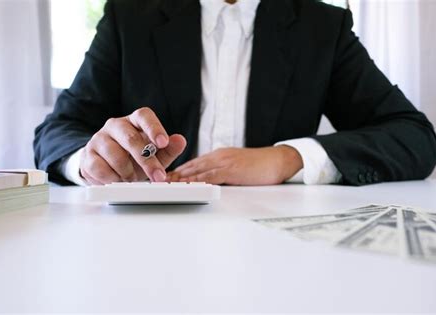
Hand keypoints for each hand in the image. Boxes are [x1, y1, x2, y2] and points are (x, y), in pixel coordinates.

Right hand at [80, 107, 186, 184]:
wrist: (104, 166)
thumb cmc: (133, 158)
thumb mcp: (155, 155)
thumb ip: (169, 149)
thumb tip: (180, 140)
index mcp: (134, 121)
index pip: (144, 116)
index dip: (154, 128)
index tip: (163, 143)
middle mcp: (115, 125)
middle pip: (130, 138)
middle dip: (147, 160)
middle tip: (158, 176)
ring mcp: (99, 139)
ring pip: (115, 156)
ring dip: (128, 172)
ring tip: (132, 178)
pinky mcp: (87, 155)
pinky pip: (100, 169)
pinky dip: (113, 179)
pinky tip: (117, 180)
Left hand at [167, 146, 302, 185]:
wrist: (279, 161)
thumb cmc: (261, 166)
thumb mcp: (237, 168)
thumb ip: (223, 173)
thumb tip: (210, 183)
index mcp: (219, 156)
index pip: (194, 165)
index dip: (178, 172)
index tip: (165, 178)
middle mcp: (218, 156)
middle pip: (191, 166)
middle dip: (173, 175)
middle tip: (156, 181)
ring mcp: (224, 161)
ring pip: (197, 170)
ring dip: (180, 178)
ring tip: (165, 185)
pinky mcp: (232, 169)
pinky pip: (211, 176)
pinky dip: (197, 181)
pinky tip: (187, 186)